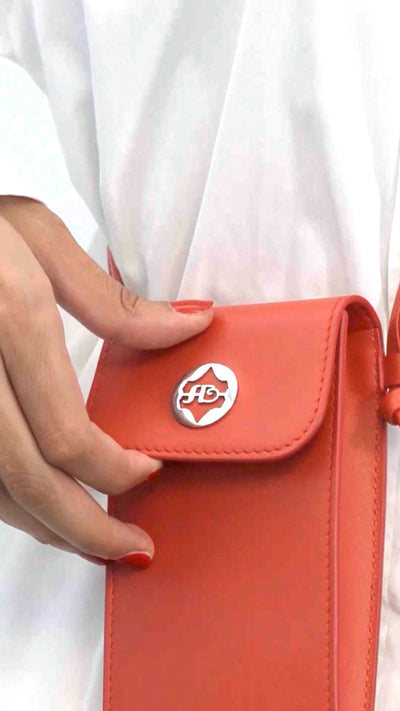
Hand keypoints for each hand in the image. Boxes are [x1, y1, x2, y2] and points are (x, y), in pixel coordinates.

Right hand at [0, 196, 212, 565]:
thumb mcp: (38, 237)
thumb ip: (112, 301)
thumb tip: (189, 329)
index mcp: (10, 319)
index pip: (68, 435)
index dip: (115, 468)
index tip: (148, 470)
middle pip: (28, 482)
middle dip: (85, 529)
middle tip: (131, 549)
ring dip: (43, 526)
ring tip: (89, 538)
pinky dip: (7, 500)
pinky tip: (37, 504)